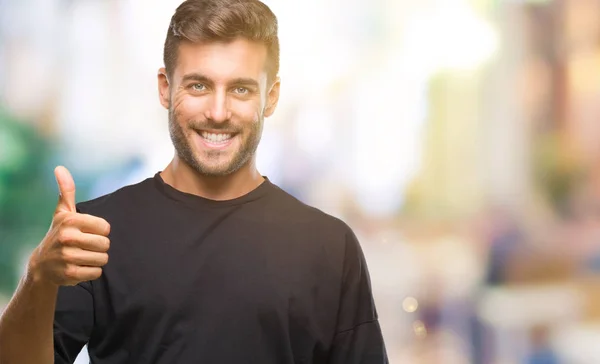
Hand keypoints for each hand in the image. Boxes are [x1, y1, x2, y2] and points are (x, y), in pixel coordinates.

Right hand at [27, 166, 110, 285]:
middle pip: (106, 244)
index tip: (87, 232)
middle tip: (85, 246)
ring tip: (82, 256)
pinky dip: (91, 271)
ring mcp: (68, 257)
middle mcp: (68, 238)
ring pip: (103, 259)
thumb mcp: (62, 212)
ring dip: (96, 259)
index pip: (106, 227)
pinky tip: (79, 267)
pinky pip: (97, 273)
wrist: (42, 265)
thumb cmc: (59, 234)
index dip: (100, 231)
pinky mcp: (70, 274)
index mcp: (70, 221)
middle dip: (99, 247)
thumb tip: (60, 168)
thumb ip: (66, 190)